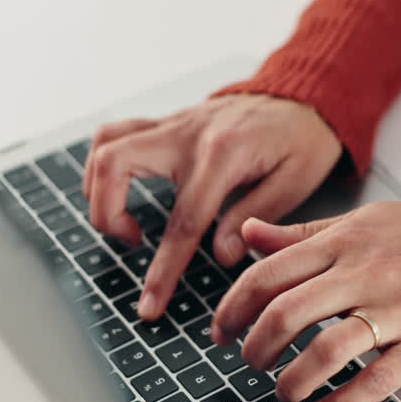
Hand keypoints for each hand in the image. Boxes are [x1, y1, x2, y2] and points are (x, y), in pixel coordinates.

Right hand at [81, 94, 342, 319]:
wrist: (302, 96)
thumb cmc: (302, 140)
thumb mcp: (295, 183)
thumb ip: (254, 218)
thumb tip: (222, 255)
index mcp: (223, 154)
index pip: (182, 221)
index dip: (162, 269)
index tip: (149, 305)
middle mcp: (187, 133)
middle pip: (114, 164)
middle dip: (106, 214)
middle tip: (132, 242)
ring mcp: (172, 124)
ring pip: (104, 144)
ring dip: (98, 188)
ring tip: (123, 220)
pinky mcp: (166, 124)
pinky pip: (115, 136)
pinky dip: (104, 166)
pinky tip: (118, 192)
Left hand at [212, 202, 400, 401]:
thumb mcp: (360, 221)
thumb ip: (301, 234)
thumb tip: (247, 233)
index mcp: (342, 243)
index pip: (267, 275)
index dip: (232, 308)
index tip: (221, 331)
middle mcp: (364, 274)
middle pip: (286, 313)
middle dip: (255, 347)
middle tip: (250, 363)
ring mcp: (396, 310)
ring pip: (325, 350)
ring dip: (291, 380)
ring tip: (282, 392)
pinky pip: (375, 382)